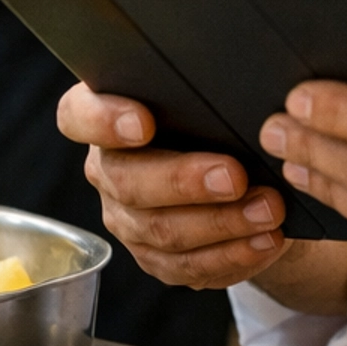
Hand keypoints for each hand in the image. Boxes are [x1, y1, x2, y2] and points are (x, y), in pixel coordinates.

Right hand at [60, 84, 346, 310]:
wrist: (246, 170)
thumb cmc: (223, 117)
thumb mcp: (214, 94)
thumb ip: (209, 86)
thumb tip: (249, 80)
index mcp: (105, 116)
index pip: (78, 115)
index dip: (103, 120)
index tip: (143, 122)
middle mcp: (108, 168)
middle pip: (127, 181)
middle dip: (184, 181)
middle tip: (235, 176)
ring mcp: (128, 218)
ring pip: (160, 229)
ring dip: (221, 222)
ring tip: (268, 210)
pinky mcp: (155, 257)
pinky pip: (186, 265)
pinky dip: (232, 255)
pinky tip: (265, 240)